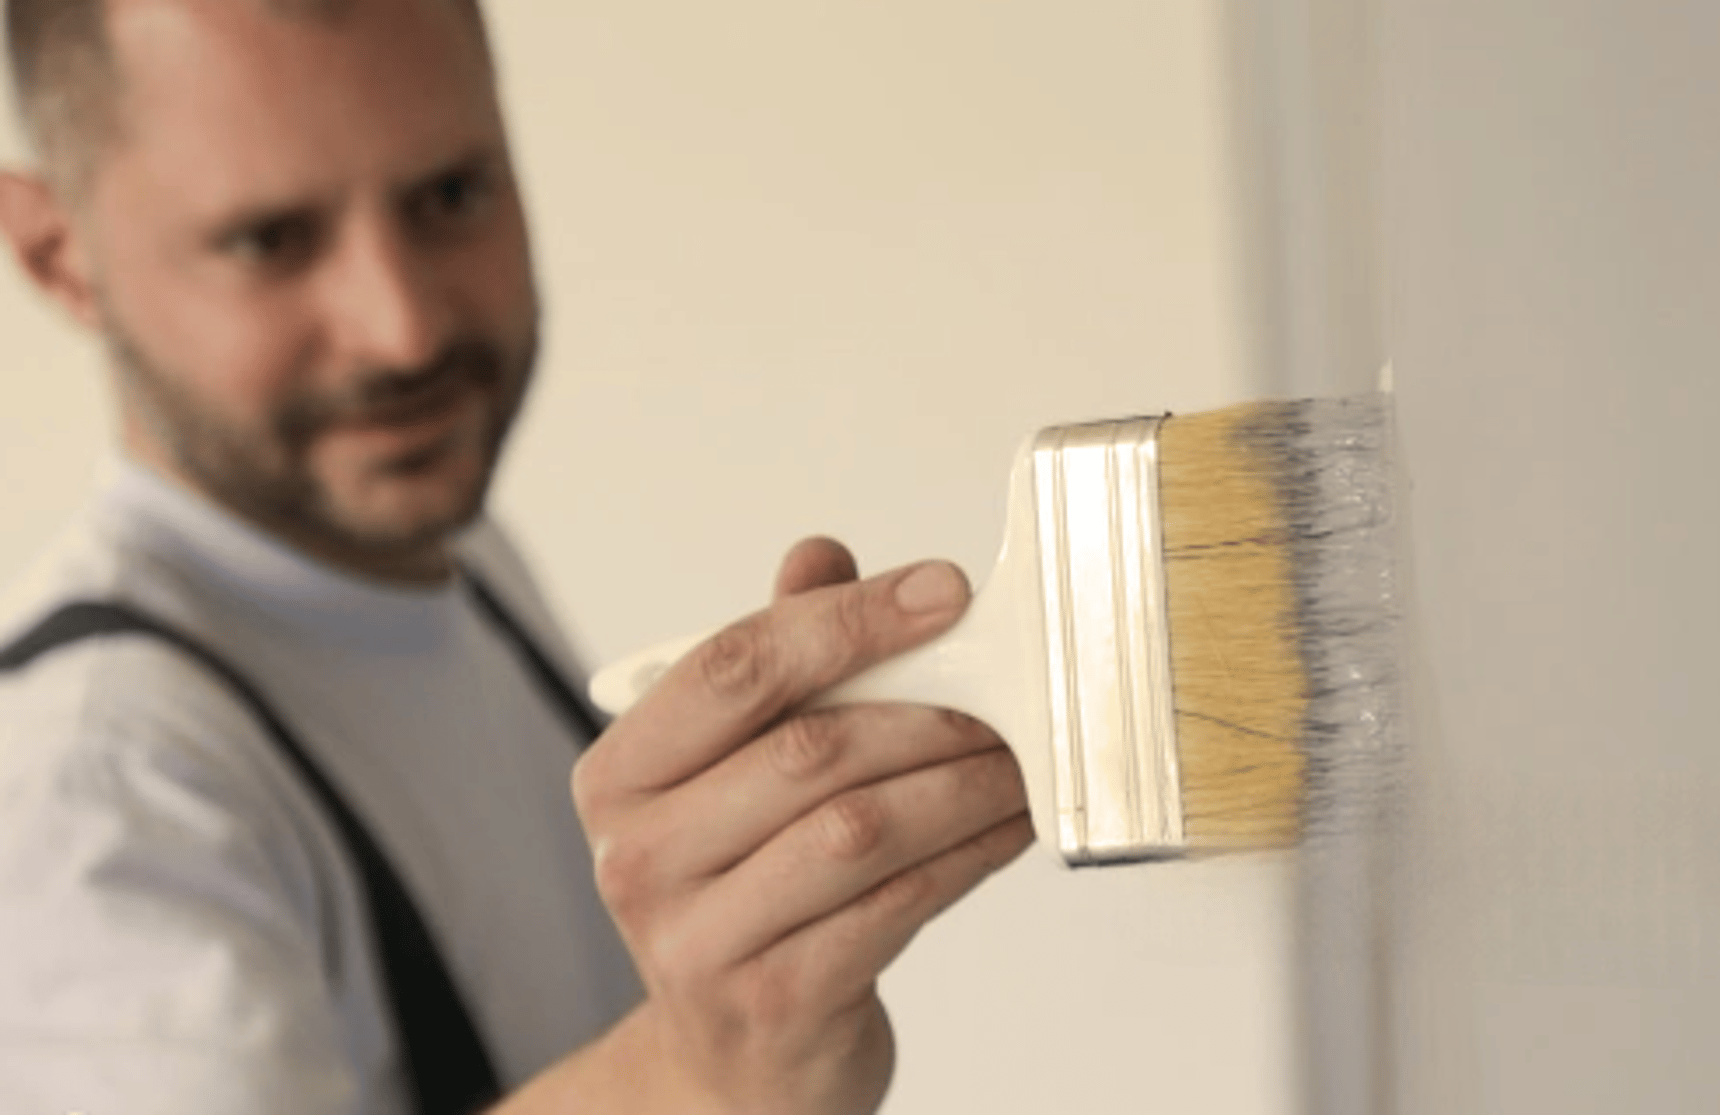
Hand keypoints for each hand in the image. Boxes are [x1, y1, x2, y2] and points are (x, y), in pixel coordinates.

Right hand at [571, 537, 1033, 1114]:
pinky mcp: (776, 1001)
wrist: (732, 1060)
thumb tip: (819, 555)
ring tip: (1016, 760)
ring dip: (962, 784)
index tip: (944, 591)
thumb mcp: (736, 772)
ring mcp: (699, 939)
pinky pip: (897, 903)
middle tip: (1004, 693)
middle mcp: (639, 857)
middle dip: (928, 710)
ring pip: (861, 828)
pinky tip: (1006, 827)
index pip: (733, 667)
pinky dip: (970, 855)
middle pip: (808, 748)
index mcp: (620, 776)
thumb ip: (777, 660)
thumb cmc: (743, 890)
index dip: (848, 618)